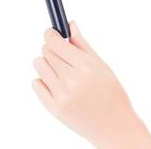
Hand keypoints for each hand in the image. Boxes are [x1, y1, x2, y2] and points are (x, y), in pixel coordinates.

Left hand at [31, 21, 136, 146]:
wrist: (114, 125)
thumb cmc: (112, 94)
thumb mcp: (102, 65)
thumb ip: (82, 45)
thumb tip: (70, 25)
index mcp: (86, 67)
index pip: (56, 43)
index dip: (51, 34)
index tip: (51, 32)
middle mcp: (71, 80)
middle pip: (46, 52)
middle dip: (52, 49)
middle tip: (63, 55)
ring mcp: (60, 95)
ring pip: (39, 66)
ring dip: (46, 63)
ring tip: (60, 70)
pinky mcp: (53, 108)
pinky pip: (36, 84)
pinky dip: (43, 80)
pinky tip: (57, 84)